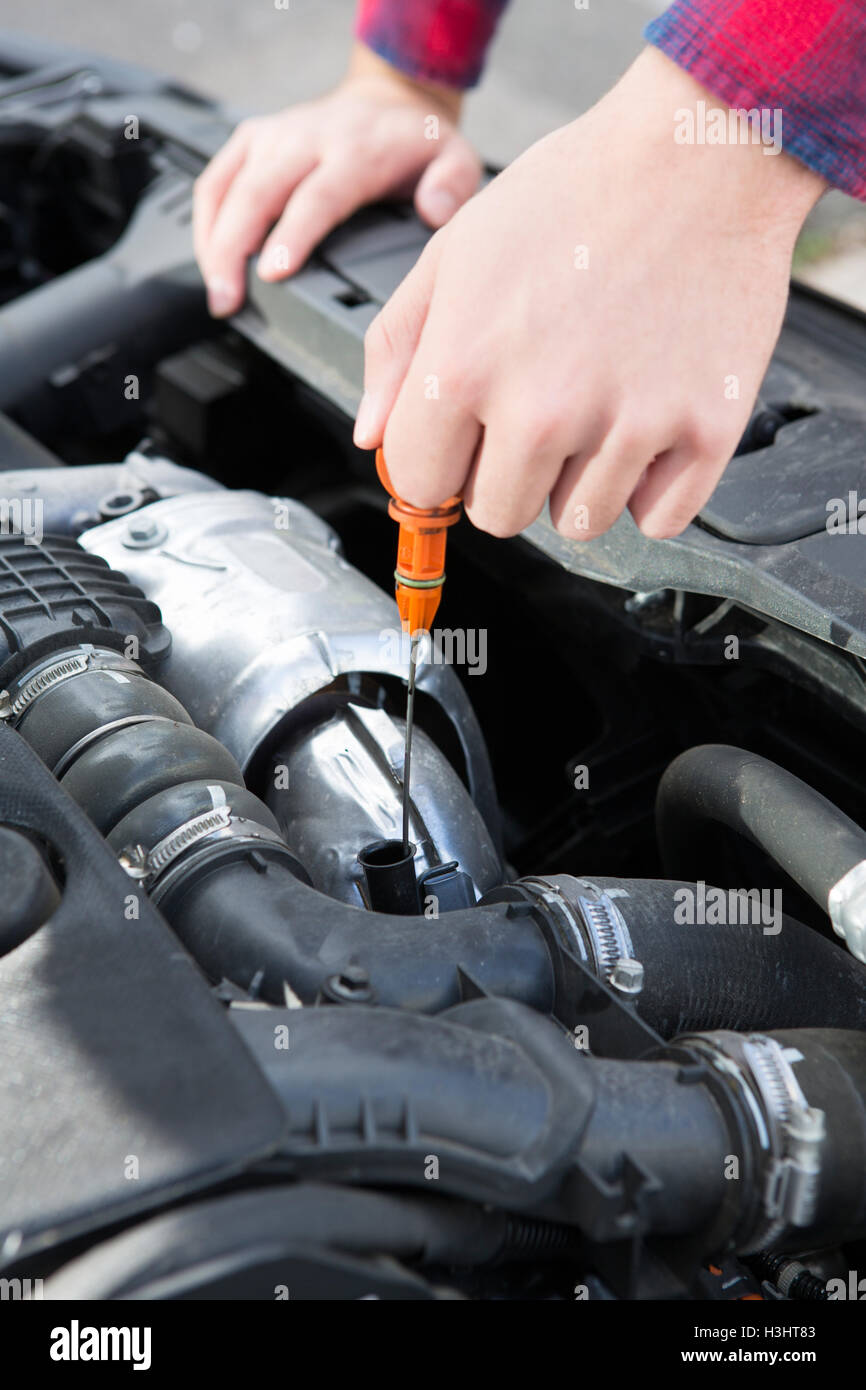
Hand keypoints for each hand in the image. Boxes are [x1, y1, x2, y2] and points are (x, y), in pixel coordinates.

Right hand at [193, 43, 479, 316]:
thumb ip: (453, 185)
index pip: (317, 194)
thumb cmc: (416, 144)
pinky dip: (204, 222)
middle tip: (228, 298)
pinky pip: (215, 180)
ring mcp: (274, 136)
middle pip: (257, 191)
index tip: (271, 272)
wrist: (389, 103)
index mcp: (356, 148)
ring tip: (218, 293)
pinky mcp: (252, 140)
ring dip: (212, 241)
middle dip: (233, 247)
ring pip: (226, 186)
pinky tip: (209, 261)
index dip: (291, 235)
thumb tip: (433, 212)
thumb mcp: (456, 158)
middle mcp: (308, 137)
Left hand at [355, 47, 824, 539]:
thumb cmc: (574, 193)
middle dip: (510, 474)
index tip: (465, 440)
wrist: (697, 153)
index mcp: (464, 370)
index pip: (422, 486)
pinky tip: (650, 421)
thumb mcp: (454, 254)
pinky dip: (655, 485)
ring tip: (600, 404)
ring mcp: (628, 427)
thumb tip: (372, 437)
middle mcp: (542, 412)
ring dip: (583, 481)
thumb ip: (397, 351)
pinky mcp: (704, 431)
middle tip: (543, 408)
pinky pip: (659, 519)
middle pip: (500, 516)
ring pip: (578, 523)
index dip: (440, 462)